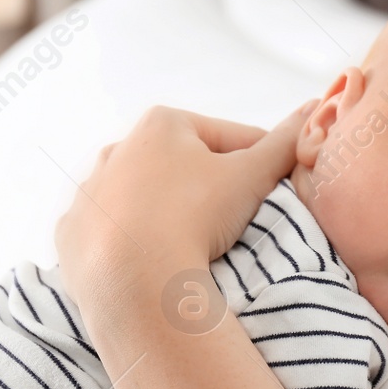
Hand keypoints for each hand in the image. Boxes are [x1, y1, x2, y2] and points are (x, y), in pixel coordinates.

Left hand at [53, 102, 313, 320]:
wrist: (131, 280)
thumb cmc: (194, 216)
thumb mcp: (251, 176)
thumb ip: (286, 142)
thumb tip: (316, 108)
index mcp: (163, 124)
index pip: (231, 138)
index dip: (260, 165)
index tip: (274, 194)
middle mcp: (118, 149)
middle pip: (184, 167)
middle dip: (210, 190)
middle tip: (234, 226)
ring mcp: (89, 192)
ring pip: (144, 200)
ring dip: (168, 216)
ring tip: (193, 247)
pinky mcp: (71, 234)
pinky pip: (111, 235)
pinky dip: (131, 245)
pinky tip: (151, 263)